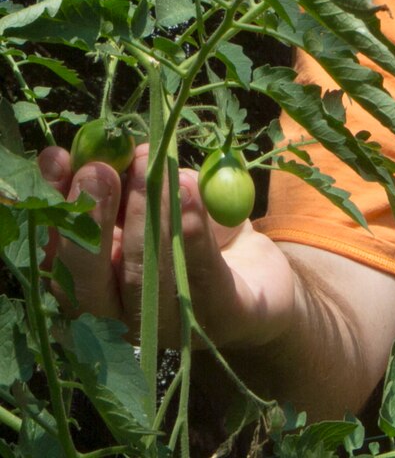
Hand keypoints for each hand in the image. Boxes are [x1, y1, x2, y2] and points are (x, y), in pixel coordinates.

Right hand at [37, 143, 296, 350]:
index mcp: (97, 284)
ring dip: (144, 216)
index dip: (55, 206)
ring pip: (143, 280)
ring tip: (152, 167)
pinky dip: (194, 232)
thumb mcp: (159, 198)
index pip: (58, 254)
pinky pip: (203, 277)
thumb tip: (120, 149)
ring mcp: (171, 324)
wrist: (260, 275)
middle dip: (90, 220)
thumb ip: (132, 179)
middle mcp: (124, 315)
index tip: (55, 159)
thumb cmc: (195, 232)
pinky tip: (191, 192)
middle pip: (88, 283)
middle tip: (99, 171)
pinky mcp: (222, 318)